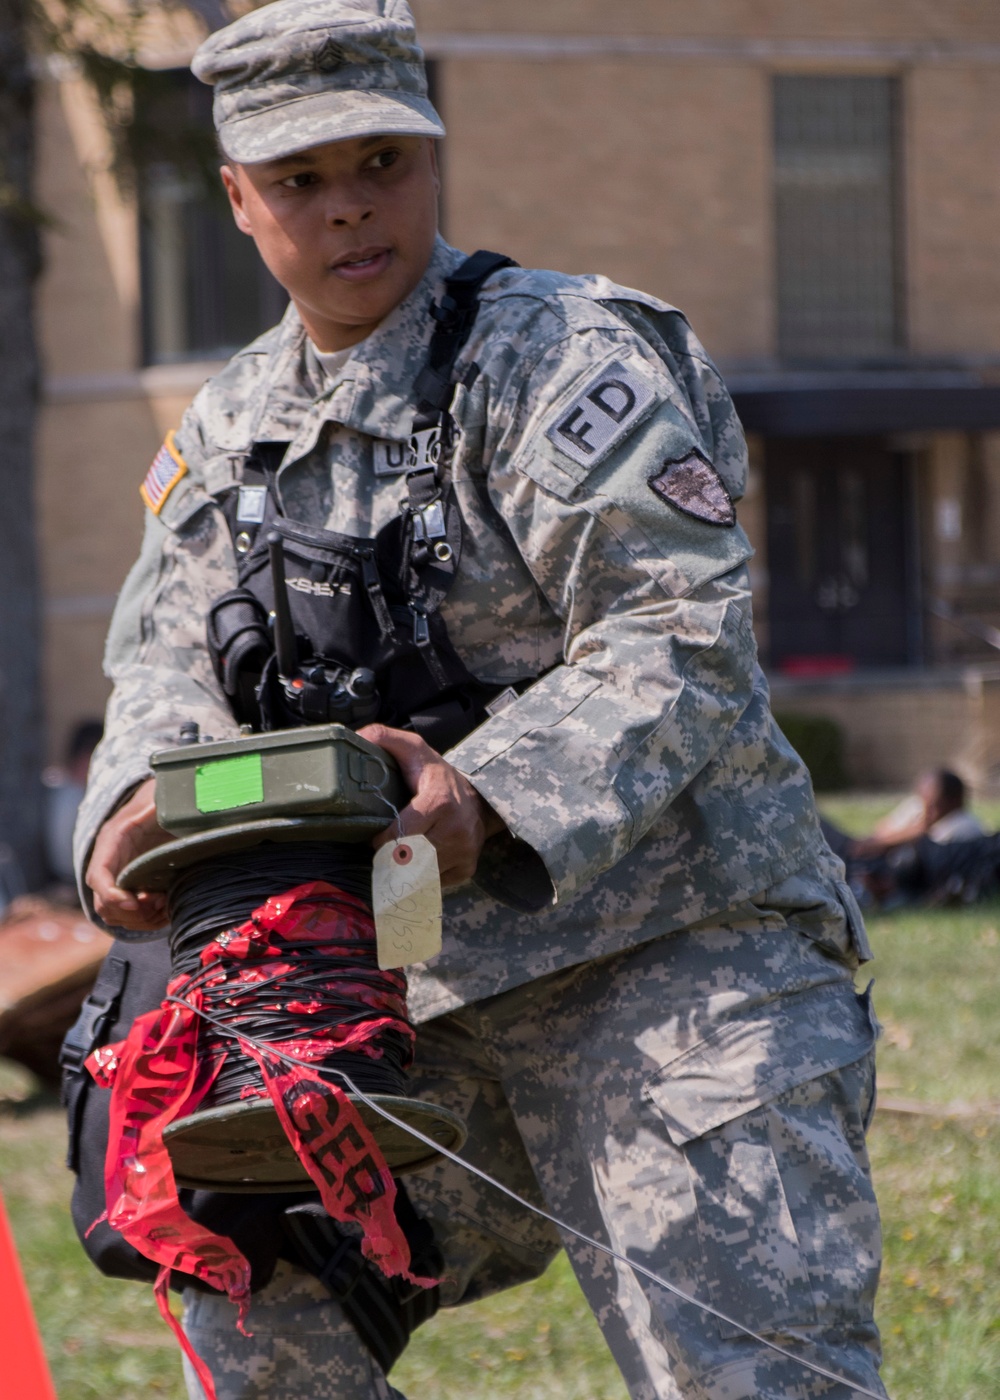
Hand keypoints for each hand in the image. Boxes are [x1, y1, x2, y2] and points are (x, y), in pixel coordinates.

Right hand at [85, 778, 172, 930]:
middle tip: (158, 902)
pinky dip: (147, 921)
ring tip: (164, 905)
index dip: (110, 894)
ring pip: (115, 915)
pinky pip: (130, 916)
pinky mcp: (132, 886)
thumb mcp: (159, 799)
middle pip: (103, 903)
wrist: (163, 800)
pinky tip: (167, 910)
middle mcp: (110, 862)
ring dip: (140, 919)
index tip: (132, 903)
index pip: (97, 876)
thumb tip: (161, 807)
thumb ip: (159, 805)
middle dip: (130, 912)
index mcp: (112, 841)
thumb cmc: (160, 798)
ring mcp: (119, 877)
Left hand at [357, 725, 505, 887]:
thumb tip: (359, 738)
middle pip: (409, 860)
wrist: (477, 798)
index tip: (375, 838)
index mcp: (439, 802)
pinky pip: (434, 882)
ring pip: (420, 875)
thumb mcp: (413, 749)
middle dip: (390, 859)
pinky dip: (422, 875)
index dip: (381, 841)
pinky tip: (419, 861)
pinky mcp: (467, 868)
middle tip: (382, 851)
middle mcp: (457, 830)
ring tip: (398, 858)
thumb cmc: (435, 775)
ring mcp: (464, 852)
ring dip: (405, 870)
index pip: (400, 835)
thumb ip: (384, 738)